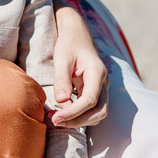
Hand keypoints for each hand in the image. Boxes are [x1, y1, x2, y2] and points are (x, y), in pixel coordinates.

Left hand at [51, 7, 107, 127]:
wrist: (77, 35)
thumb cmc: (69, 45)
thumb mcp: (62, 59)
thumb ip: (62, 79)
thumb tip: (61, 101)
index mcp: (97, 72)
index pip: (90, 100)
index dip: (74, 112)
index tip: (56, 118)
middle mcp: (103, 83)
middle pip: (99, 111)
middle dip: (78, 121)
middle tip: (55, 121)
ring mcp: (101, 88)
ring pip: (97, 113)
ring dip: (78, 120)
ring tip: (55, 118)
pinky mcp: (95, 92)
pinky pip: (91, 109)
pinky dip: (78, 116)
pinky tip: (60, 113)